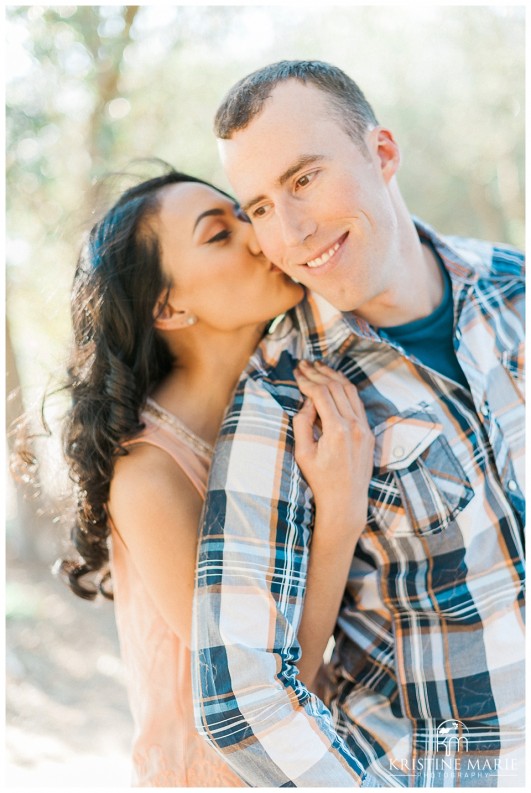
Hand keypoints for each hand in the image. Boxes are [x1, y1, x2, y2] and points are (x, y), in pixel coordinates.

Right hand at [293, 360, 373, 535]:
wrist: (345, 501)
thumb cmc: (320, 480)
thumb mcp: (303, 453)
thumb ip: (302, 423)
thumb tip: (307, 401)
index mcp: (336, 430)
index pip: (321, 393)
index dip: (307, 380)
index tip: (296, 372)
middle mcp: (354, 425)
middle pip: (336, 387)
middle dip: (318, 372)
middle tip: (304, 363)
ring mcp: (364, 428)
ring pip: (349, 391)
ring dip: (333, 376)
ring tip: (319, 366)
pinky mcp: (368, 432)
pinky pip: (357, 402)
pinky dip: (345, 388)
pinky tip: (335, 382)